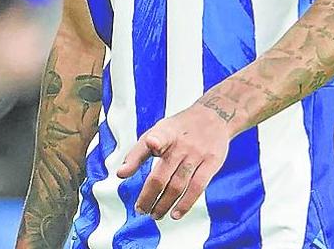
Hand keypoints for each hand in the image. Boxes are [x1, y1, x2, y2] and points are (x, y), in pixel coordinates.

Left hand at [115, 100, 233, 220]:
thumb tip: (120, 174)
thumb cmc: (178, 129)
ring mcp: (197, 155)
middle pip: (162, 175)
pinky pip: (197, 188)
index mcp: (165, 133)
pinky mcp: (212, 164)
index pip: (159, 136)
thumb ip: (138, 152)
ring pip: (178, 185)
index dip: (154, 141)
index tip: (152, 144)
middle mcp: (181, 145)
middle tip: (140, 209)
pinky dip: (185, 203)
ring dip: (164, 204)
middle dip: (149, 196)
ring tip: (154, 215)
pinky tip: (175, 214)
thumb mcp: (157, 131)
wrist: (213, 117)